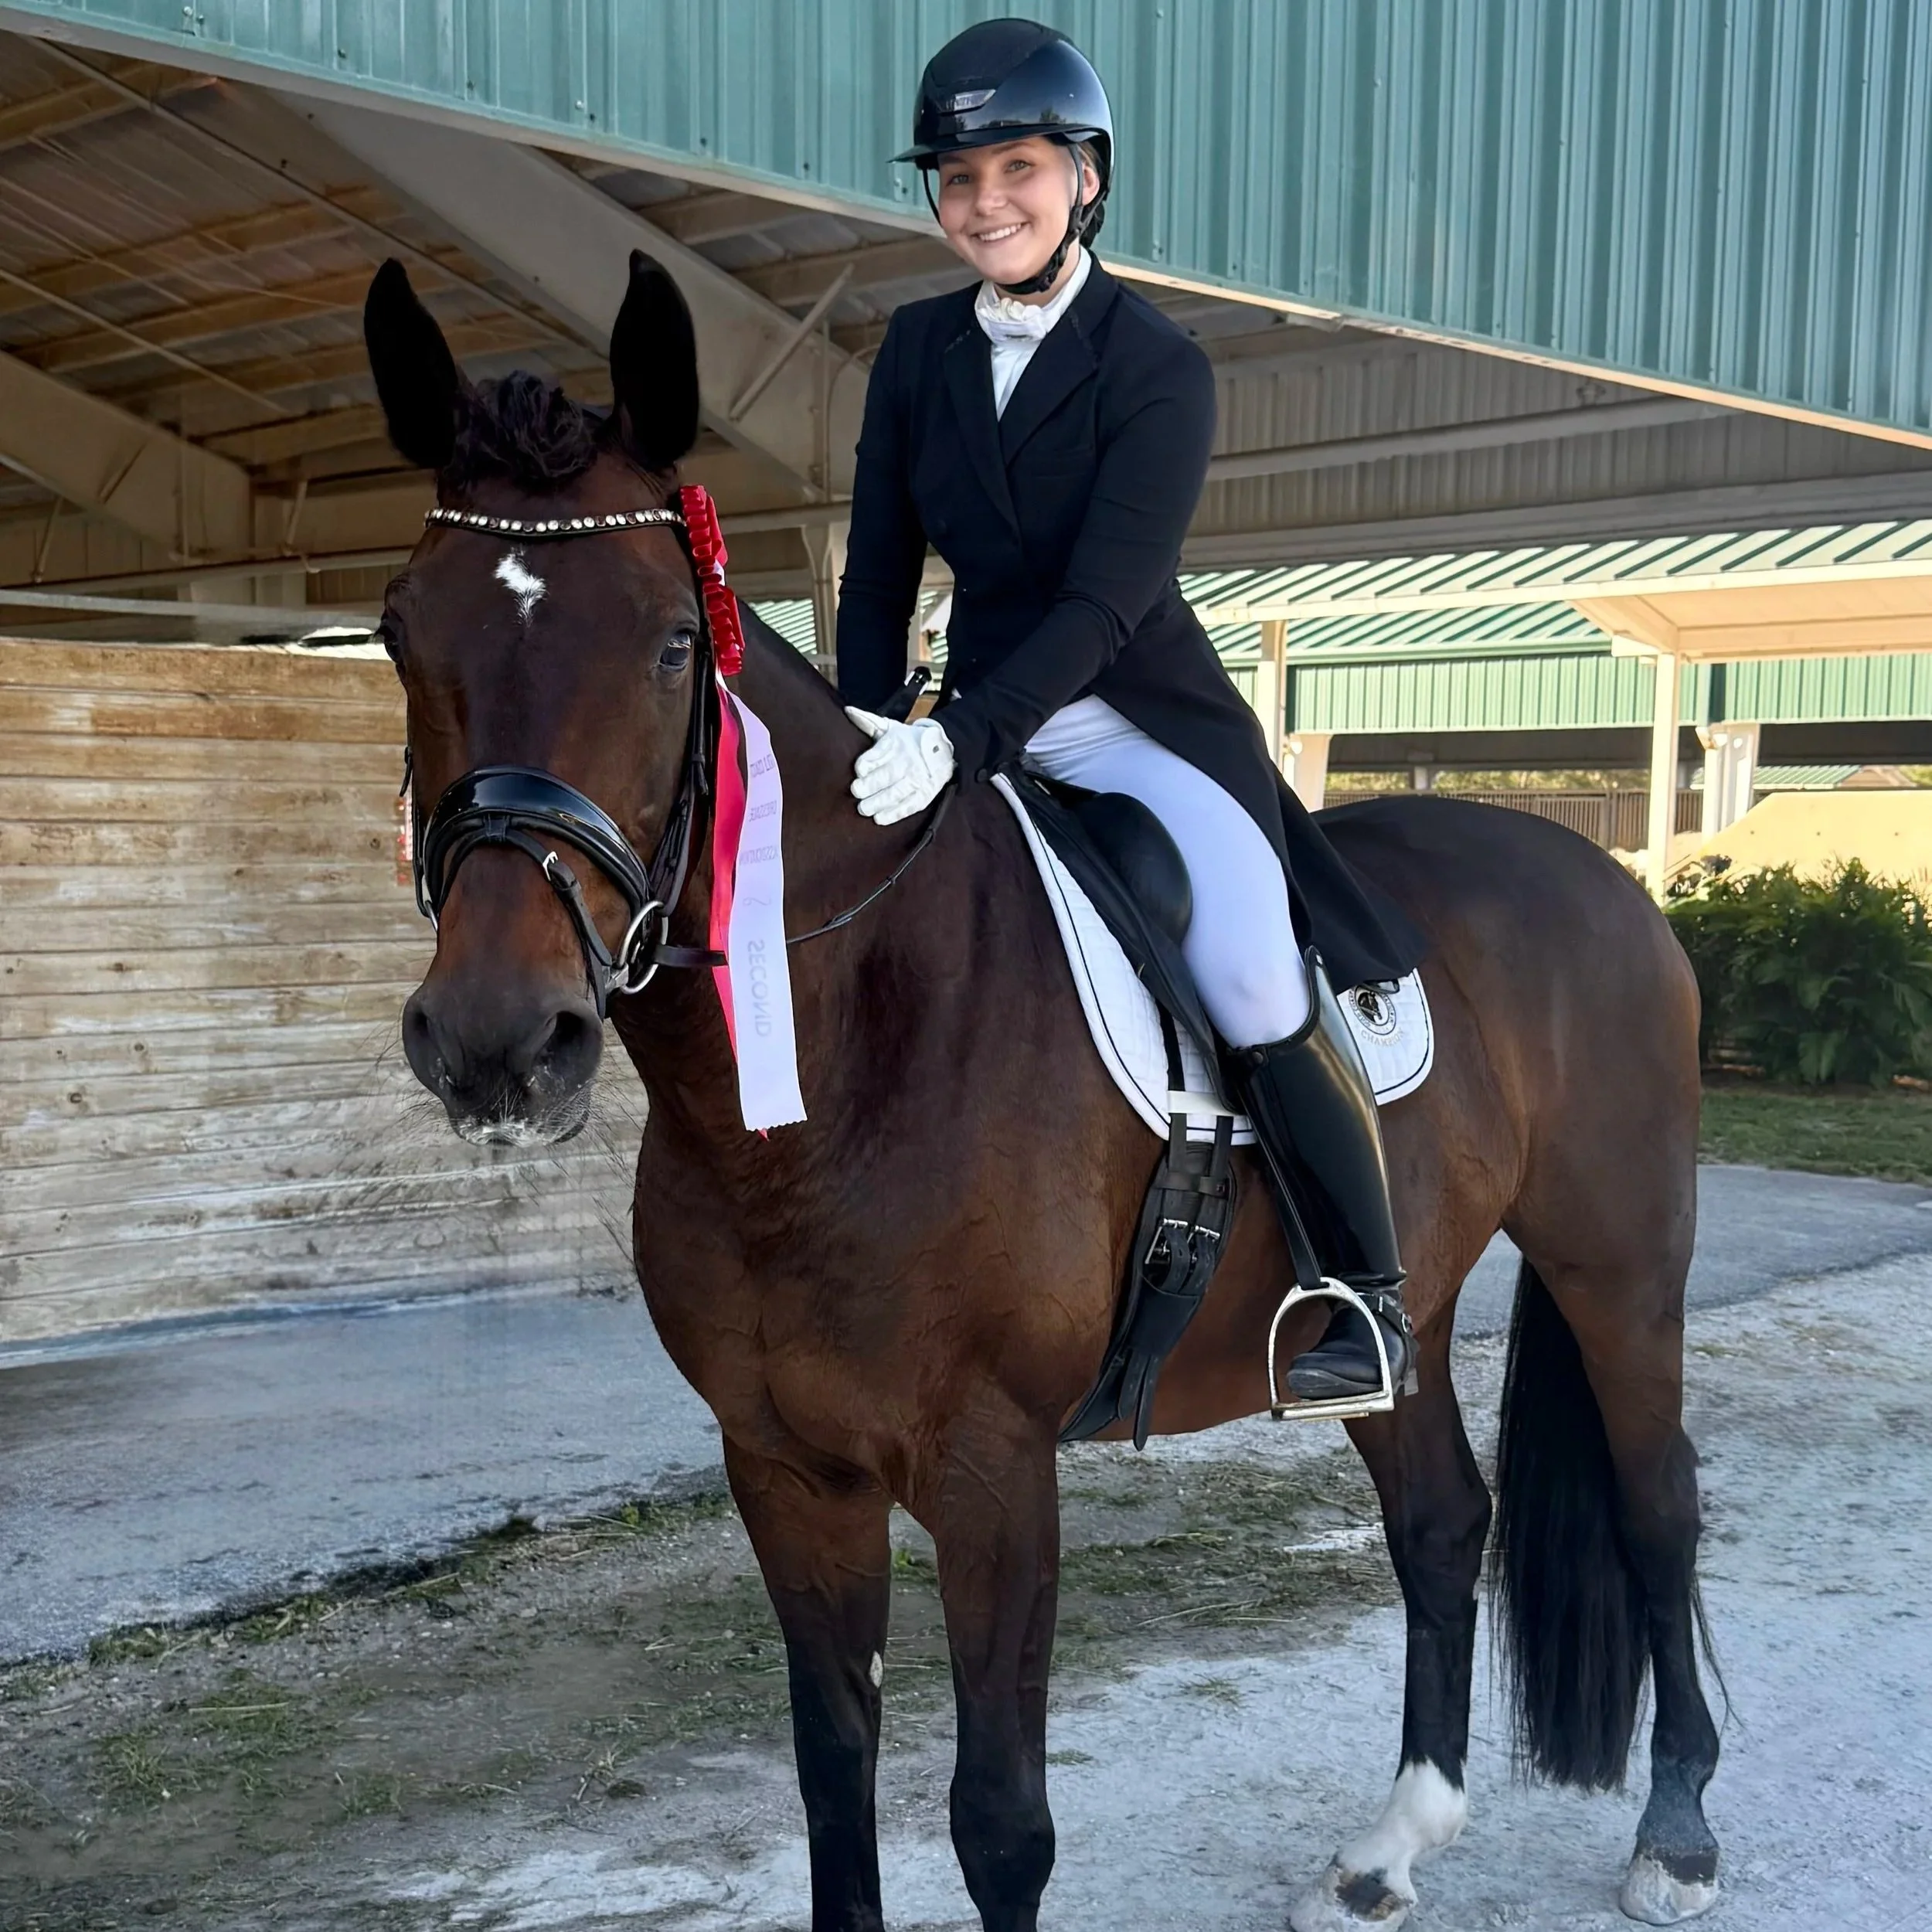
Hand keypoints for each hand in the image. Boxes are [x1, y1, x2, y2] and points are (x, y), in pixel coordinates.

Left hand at [845, 707, 955, 825]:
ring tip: (864, 809)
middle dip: (870, 785)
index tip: (859, 770)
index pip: (879, 754)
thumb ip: (868, 722)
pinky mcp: (925, 794)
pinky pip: (909, 806)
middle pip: (886, 775)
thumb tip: (848, 711)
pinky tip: (880, 818)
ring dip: (879, 802)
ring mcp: (918, 779)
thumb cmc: (909, 740)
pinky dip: (894, 813)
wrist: (944, 749)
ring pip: (896, 793)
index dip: (867, 763)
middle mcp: (907, 761)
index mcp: (896, 744)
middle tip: (856, 791)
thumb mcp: (890, 727)